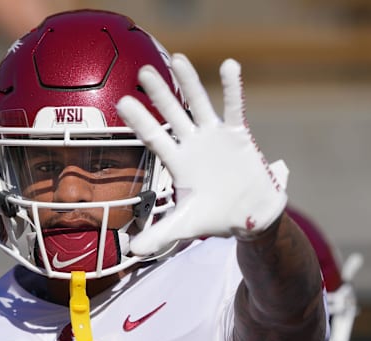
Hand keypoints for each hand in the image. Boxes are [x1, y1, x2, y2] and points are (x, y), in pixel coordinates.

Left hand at [116, 54, 287, 254]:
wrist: (249, 216)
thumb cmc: (214, 217)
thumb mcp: (185, 226)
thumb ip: (160, 233)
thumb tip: (131, 252)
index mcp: (177, 162)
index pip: (154, 138)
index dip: (139, 121)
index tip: (121, 102)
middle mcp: (192, 144)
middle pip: (173, 114)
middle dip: (159, 94)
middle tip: (142, 71)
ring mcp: (214, 136)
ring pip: (200, 104)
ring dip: (190, 82)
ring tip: (178, 59)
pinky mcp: (237, 134)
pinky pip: (234, 107)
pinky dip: (233, 88)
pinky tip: (229, 66)